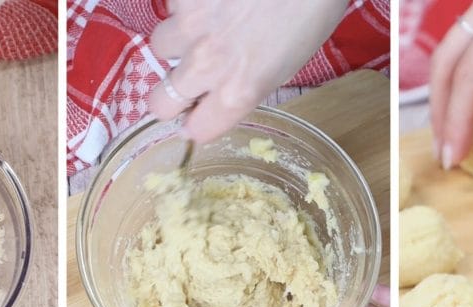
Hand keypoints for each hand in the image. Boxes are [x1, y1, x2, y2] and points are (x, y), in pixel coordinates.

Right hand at [147, 0, 347, 143]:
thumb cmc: (313, 11)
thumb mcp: (290, 63)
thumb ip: (248, 84)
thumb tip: (224, 92)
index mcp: (239, 91)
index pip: (197, 129)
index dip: (199, 122)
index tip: (201, 114)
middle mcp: (207, 64)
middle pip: (160, 103)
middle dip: (172, 96)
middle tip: (187, 82)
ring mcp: (189, 25)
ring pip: (161, 46)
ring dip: (179, 42)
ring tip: (207, 26)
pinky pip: (173, 6)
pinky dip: (187, 5)